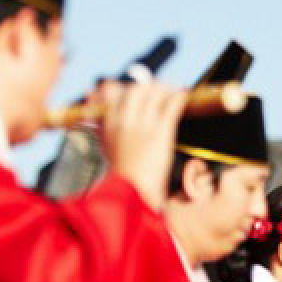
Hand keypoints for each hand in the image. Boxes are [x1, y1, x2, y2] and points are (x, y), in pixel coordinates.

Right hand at [93, 80, 186, 211]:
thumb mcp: (107, 148)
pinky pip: (171, 106)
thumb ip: (102, 127)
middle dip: (153, 86)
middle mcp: (124, 121)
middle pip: (137, 90)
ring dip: (168, 89)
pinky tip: (186, 96)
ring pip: (155, 93)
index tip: (144, 90)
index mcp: (109, 124)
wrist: (133, 195)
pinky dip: (180, 97)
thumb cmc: (123, 177)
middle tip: (165, 89)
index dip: (132, 88)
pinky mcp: (160, 133)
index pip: (116, 92)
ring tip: (177, 92)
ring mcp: (142, 126)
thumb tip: (95, 103)